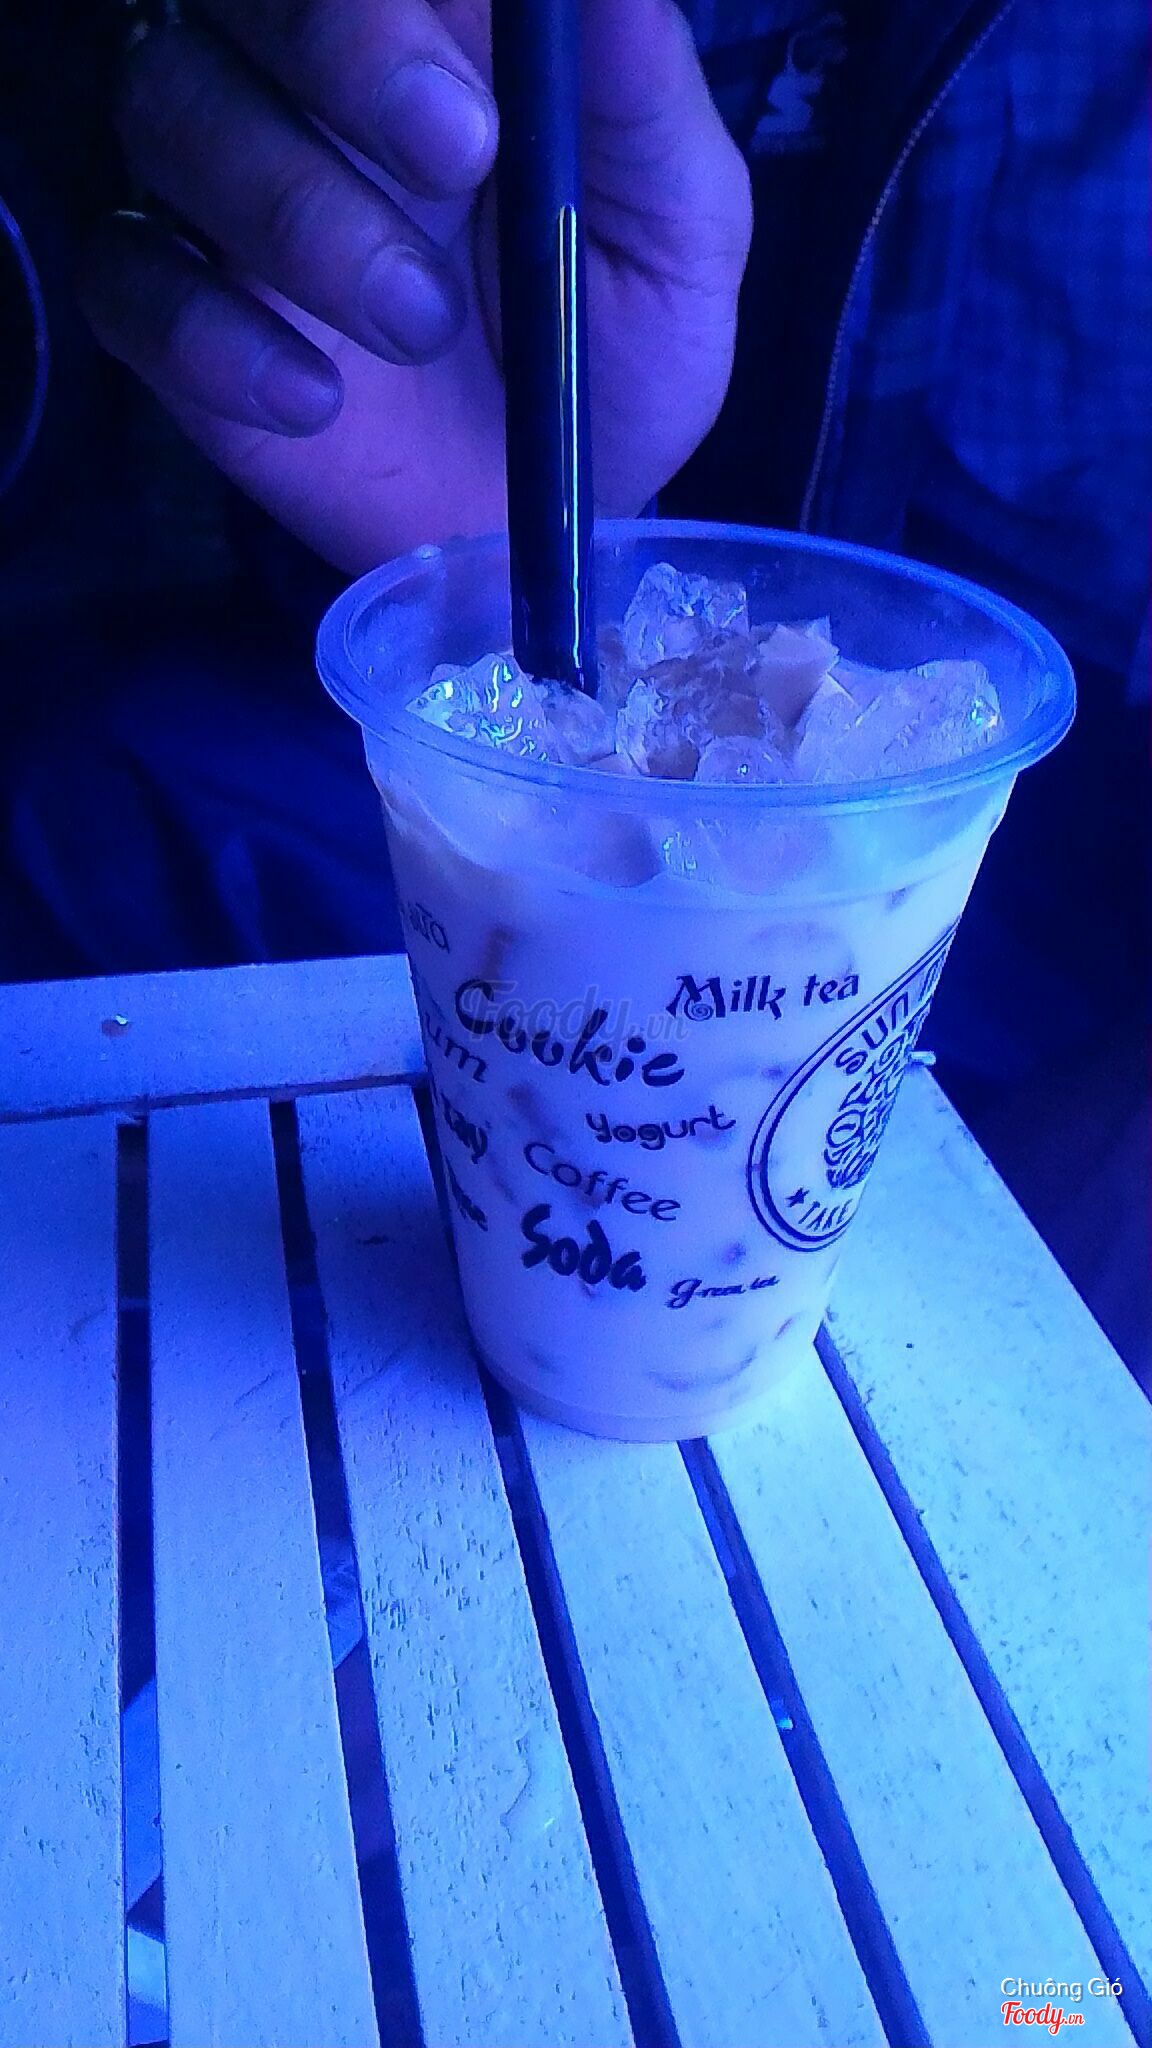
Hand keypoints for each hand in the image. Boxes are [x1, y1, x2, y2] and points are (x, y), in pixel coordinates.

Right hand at [80, 0, 750, 569]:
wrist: (545, 524)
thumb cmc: (613, 355)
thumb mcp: (678, 230)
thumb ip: (645, 92)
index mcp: (434, 31)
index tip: (489, 73)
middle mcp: (305, 80)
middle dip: (346, 47)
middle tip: (456, 156)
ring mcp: (221, 194)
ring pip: (170, 108)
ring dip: (297, 212)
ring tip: (417, 325)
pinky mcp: (170, 315)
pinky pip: (127, 281)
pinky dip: (210, 337)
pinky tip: (314, 399)